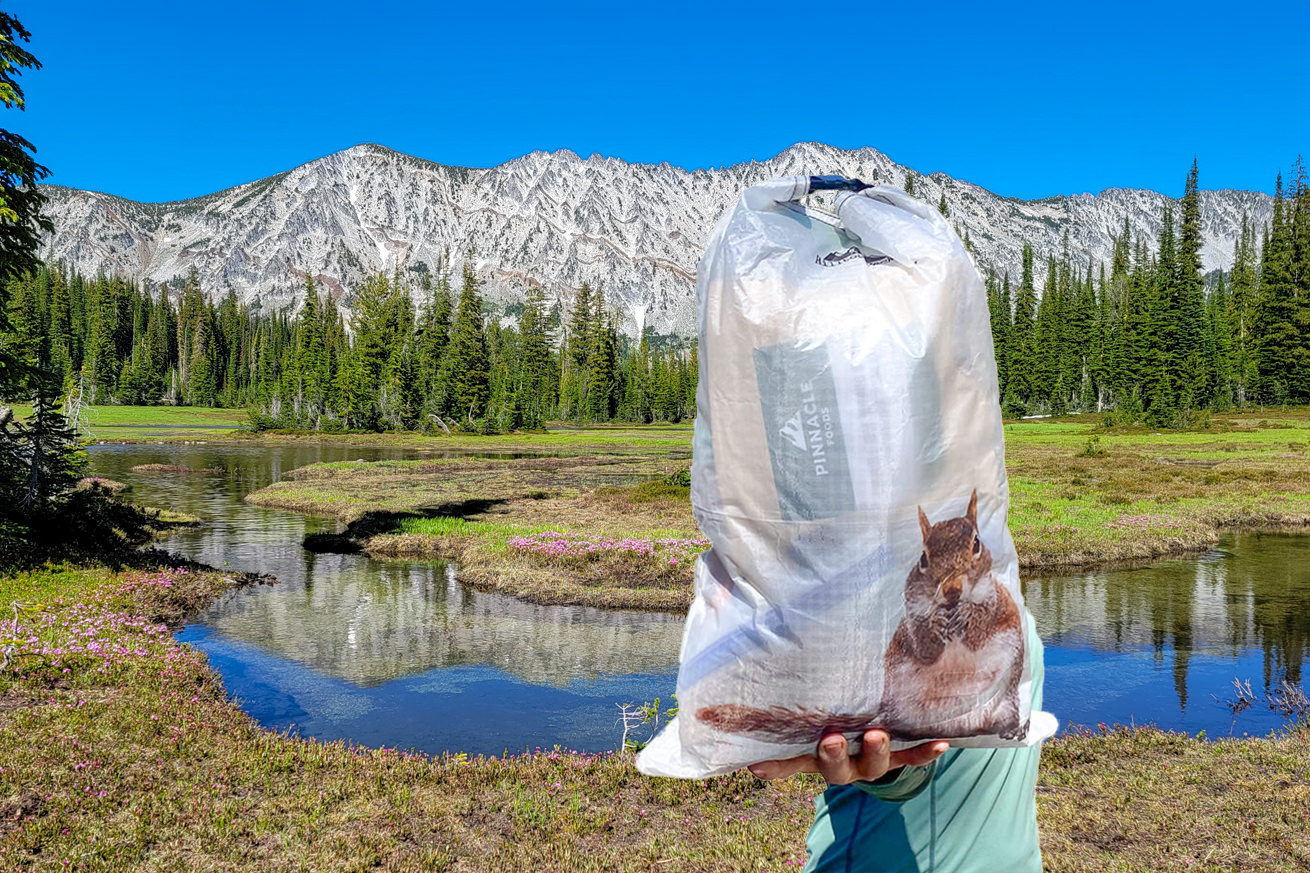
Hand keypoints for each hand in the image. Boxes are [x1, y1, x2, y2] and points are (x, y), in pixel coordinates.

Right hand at [746, 729, 949, 785]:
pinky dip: (925, 753)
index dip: (775, 768)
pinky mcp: (897, 758)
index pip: (789, 764)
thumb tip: (742, 713)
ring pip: (874, 764)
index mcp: (814, 758)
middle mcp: (842, 766)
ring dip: (876, 751)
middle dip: (834, 754)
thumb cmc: (827, 722)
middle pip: (835, 768)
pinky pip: (911, 760)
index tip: (756, 766)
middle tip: (830, 739)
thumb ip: (780, 720)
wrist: (866, 737)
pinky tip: (941, 743)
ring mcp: (869, 764)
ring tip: (877, 734)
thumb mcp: (803, 724)